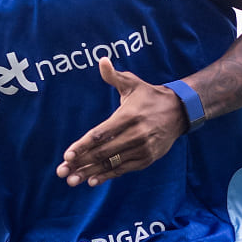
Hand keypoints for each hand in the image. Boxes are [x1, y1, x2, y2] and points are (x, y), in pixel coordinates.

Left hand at [56, 59, 188, 186]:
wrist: (179, 111)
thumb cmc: (149, 96)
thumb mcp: (133, 83)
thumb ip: (114, 76)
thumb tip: (102, 60)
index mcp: (129, 116)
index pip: (101, 133)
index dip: (83, 145)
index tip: (67, 154)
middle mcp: (136, 134)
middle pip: (103, 152)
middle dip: (81, 163)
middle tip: (61, 171)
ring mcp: (143, 148)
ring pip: (112, 163)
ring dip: (90, 172)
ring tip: (72, 180)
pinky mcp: (148, 158)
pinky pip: (124, 169)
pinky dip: (108, 175)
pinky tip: (92, 180)